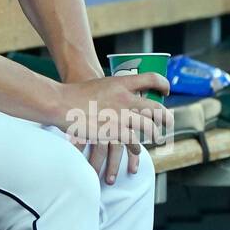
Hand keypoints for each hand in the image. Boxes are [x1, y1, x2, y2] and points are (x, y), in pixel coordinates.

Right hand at [52, 75, 172, 184]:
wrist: (61, 102)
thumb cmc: (76, 94)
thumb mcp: (100, 85)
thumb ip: (114, 90)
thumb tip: (123, 96)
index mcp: (121, 83)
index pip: (151, 78)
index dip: (162, 84)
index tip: (165, 91)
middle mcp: (125, 98)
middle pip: (156, 108)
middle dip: (166, 117)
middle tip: (167, 122)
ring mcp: (121, 115)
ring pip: (149, 127)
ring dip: (155, 135)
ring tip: (157, 138)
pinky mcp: (114, 131)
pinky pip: (134, 142)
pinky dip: (137, 148)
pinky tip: (137, 150)